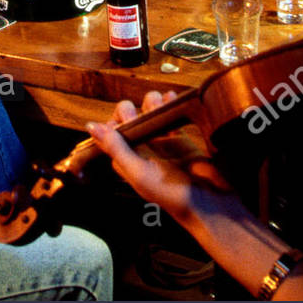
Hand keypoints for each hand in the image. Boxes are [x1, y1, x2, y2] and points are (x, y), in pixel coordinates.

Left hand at [86, 92, 233, 227]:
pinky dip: (169, 105)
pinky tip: (171, 99)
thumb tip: (92, 127)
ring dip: (151, 103)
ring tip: (158, 100)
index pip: (110, 135)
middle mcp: (141, 152)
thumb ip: (117, 149)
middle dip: (133, 110)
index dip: (114, 122)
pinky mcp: (179, 140)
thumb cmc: (174, 195)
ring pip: (149, 115)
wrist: (211, 202)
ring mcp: (160, 144)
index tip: (124, 116)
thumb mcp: (141, 173)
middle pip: (128, 121)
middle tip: (142, 110)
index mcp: (126, 162)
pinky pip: (170, 117)